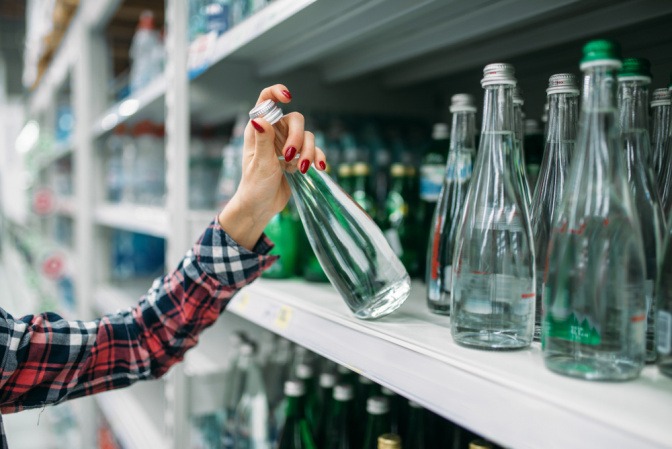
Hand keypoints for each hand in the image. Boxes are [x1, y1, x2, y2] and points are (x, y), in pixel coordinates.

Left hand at [218, 84, 326, 249]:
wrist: (262, 207)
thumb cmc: (254, 186)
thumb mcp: (259, 164)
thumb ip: (263, 141)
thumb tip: (259, 119)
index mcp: (259, 130)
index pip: (266, 101)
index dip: (276, 93)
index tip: (287, 97)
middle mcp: (274, 133)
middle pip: (295, 120)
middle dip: (297, 137)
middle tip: (290, 157)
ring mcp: (288, 145)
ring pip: (307, 136)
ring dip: (308, 152)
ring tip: (301, 170)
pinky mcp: (299, 158)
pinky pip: (315, 151)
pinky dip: (318, 158)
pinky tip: (318, 168)